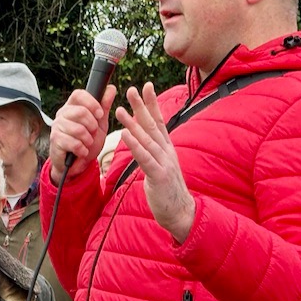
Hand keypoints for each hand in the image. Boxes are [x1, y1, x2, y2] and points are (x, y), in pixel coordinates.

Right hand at [48, 85, 115, 184]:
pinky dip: (82, 149)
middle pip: (80, 111)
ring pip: (78, 129)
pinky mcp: (55, 140)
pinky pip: (73, 143)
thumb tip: (111, 88)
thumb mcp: (100, 124)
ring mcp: (57, 127)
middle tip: (92, 133)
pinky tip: (81, 151)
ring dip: (88, 140)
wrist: (77, 164)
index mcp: (73, 106)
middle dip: (92, 125)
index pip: (78, 94)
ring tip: (87, 144)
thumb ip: (104, 106)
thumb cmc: (87, 141)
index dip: (91, 103)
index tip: (100, 114)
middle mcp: (62, 114)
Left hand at [116, 83, 195, 242]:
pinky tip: (125, 133)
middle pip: (152, 125)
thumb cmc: (167, 192)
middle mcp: (167, 151)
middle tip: (131, 89)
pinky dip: (135, 144)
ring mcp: (164, 162)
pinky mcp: (159, 175)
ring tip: (120, 109)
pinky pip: (144, 157)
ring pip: (146, 138)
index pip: (159, 122)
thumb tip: (143, 142)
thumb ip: (152, 153)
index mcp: (167, 149)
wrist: (181, 213)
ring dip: (133, 122)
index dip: (152, 104)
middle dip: (142, 106)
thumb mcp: (160, 168)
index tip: (146, 87)